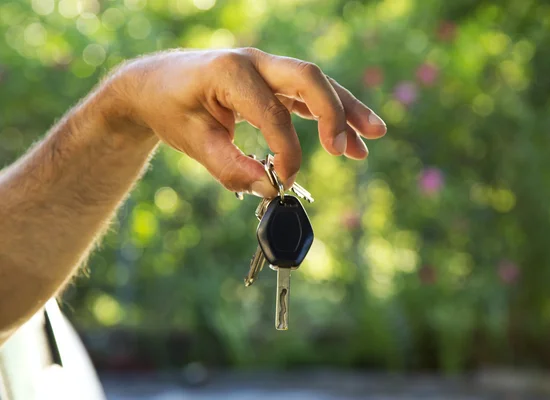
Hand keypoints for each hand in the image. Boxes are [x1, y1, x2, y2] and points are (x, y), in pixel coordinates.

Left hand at [107, 48, 386, 196]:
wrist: (155, 84)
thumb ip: (229, 167)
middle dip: (333, 113)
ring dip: (346, 109)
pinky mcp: (271, 80)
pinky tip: (350, 136)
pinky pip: (308, 94)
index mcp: (230, 72)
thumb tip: (269, 188)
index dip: (285, 151)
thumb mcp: (193, 142)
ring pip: (316, 83)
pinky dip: (331, 112)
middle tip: (344, 150)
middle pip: (308, 79)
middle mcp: (253, 62)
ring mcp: (265, 67)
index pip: (272, 113)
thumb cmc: (171, 109)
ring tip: (375, 135)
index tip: (283, 181)